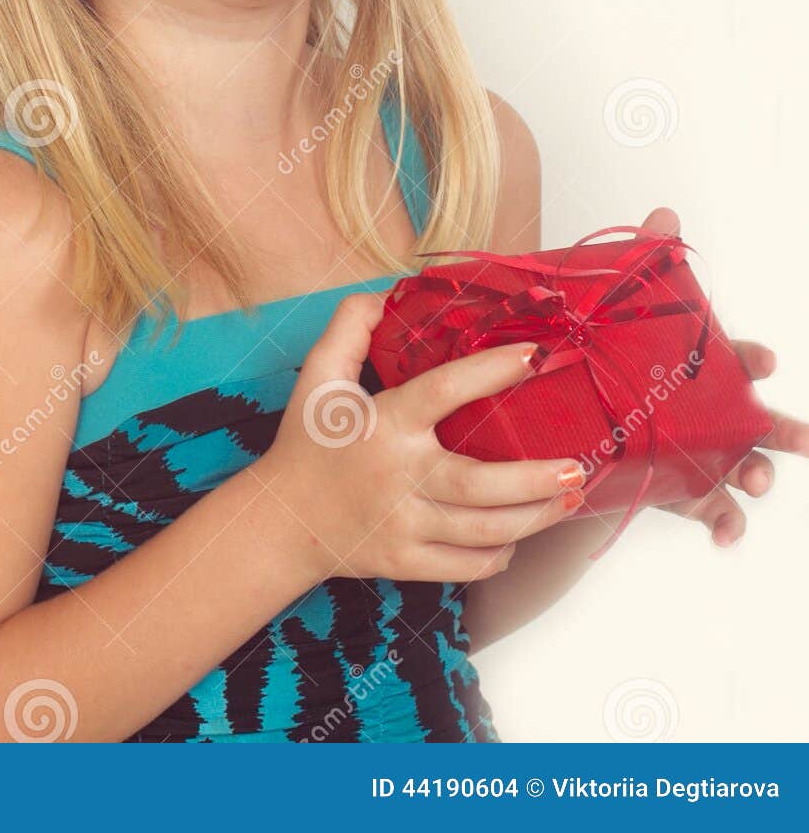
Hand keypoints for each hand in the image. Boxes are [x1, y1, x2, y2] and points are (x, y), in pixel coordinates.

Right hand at [254, 290, 587, 586]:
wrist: (280, 521)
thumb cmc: (308, 443)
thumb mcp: (318, 376)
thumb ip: (349, 327)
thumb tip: (389, 293)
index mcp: (383, 424)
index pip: (443, 391)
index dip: (490, 371)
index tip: (532, 357)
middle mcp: (398, 476)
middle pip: (479, 485)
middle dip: (536, 480)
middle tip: (579, 467)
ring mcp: (404, 525)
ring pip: (483, 529)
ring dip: (534, 518)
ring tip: (568, 498)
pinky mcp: (406, 562)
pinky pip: (467, 565)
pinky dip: (499, 554)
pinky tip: (517, 535)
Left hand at [639, 206, 808, 545]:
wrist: (584, 419)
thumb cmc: (621, 362)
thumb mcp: (626, 311)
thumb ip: (648, 262)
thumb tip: (664, 216)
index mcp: (708, 369)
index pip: (741, 358)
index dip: (754, 358)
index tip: (764, 360)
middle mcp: (717, 415)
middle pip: (764, 423)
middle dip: (784, 432)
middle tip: (800, 440)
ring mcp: (706, 455)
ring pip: (747, 469)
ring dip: (759, 477)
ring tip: (755, 483)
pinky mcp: (686, 490)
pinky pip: (714, 511)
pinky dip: (726, 523)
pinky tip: (724, 533)